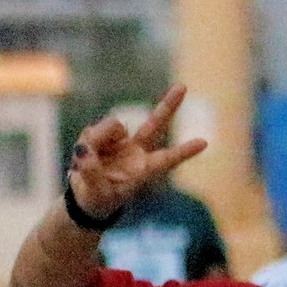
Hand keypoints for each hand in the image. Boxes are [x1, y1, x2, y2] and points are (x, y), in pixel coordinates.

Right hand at [66, 87, 209, 224]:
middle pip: (154, 125)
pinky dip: (87, 140)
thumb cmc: (97, 199)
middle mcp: (136, 152)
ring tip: (86, 158)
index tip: (204, 142)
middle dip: (168, 106)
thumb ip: (91, 172)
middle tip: (183, 87)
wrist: (84, 196)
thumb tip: (84, 149)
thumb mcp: (95, 193)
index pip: (166, 159)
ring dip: (97, 137)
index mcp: (143, 171)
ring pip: (112, 125)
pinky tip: (83, 153)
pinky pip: (92, 130)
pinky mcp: (102, 136)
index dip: (183, 151)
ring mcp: (120, 142)